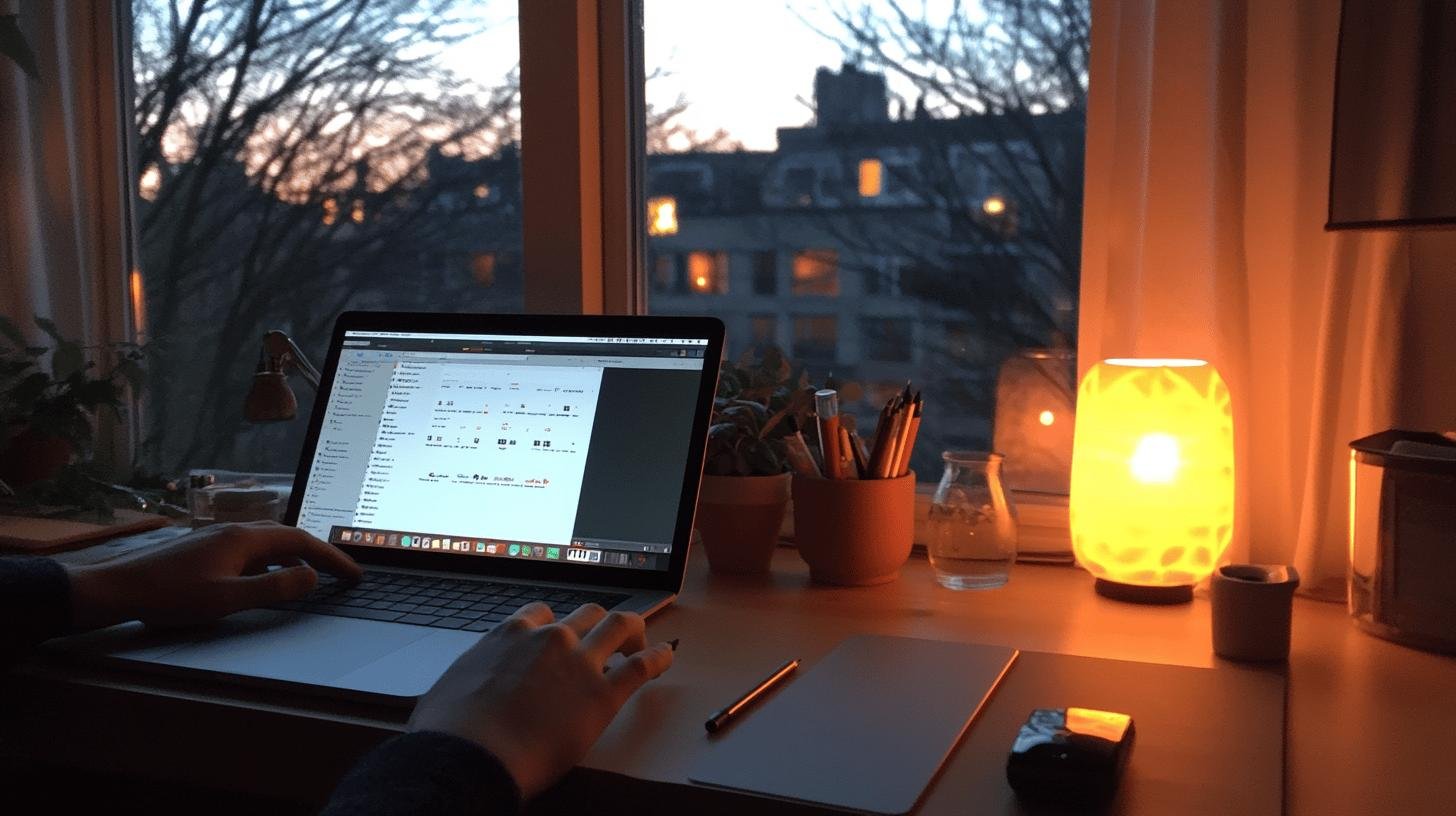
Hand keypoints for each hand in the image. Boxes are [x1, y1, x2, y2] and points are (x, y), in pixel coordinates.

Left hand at [65, 521, 362, 628]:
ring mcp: (218, 538)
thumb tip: (311, 577)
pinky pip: (251, 550)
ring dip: (294, 556)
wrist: (118, 589)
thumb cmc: (170, 596)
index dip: (332, 557)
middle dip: (318, 553)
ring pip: (268, 541)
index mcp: (244, 538)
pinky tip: (266, 578)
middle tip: (341, 573)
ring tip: (312, 575)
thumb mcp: (228, 598)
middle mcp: (234, 531)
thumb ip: (274, 588)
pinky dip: (271, 561)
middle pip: (288, 535)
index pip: (301, 540)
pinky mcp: (205, 550)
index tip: (354, 574)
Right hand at [408, 602, 674, 798]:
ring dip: (634, 631)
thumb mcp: (450, 688)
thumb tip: (461, 694)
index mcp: (511, 634)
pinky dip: (659, 657)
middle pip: (587, 614)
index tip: (560, 634)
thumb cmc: (450, 730)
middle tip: (606, 640)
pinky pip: (642, 666)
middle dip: (598, 624)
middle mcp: (549, 638)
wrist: (470, 754)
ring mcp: (579, 662)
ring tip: (640, 643)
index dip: (555, 624)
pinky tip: (667, 657)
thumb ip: (471, 679)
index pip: (542, 613)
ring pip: (620, 625)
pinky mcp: (603, 694)